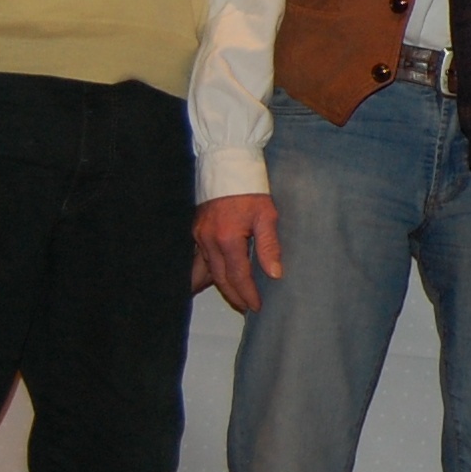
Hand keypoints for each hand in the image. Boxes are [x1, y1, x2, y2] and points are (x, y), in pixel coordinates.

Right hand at [194, 194, 282, 313]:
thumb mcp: (266, 215)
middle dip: (234, 296)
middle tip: (246, 308)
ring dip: (220, 286)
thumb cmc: (250, 188)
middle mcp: (209, 241)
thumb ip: (269, 246)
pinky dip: (206, 272)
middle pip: (220, 278)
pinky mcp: (196, 230)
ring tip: (234, 298)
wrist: (227, 163)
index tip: (256, 307)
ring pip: (207, 271)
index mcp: (228, 239)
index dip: (247, 294)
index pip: (238, 276)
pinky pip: (198, 259)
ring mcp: (199, 236)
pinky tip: (213, 280)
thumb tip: (275, 274)